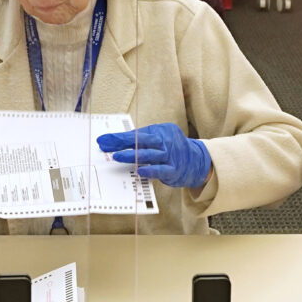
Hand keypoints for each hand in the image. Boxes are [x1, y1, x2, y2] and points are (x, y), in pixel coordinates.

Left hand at [97, 123, 212, 189]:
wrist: (198, 161)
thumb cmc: (171, 150)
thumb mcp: (158, 140)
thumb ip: (141, 142)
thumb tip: (115, 144)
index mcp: (160, 131)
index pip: (136, 134)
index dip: (119, 137)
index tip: (103, 140)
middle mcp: (165, 141)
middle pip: (142, 140)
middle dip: (122, 142)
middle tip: (106, 146)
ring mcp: (170, 155)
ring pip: (150, 154)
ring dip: (132, 155)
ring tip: (117, 156)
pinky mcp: (174, 169)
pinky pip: (161, 169)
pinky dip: (150, 170)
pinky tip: (139, 170)